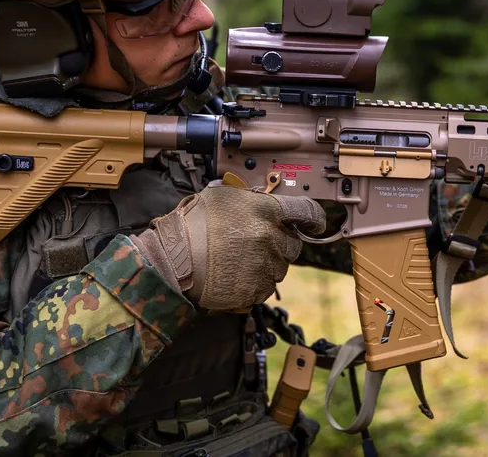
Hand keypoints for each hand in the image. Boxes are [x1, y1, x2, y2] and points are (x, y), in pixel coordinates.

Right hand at [131, 184, 321, 311]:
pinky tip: (235, 275)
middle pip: (293, 244)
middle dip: (280, 243)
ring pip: (280, 267)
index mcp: (266, 211)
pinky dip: (255, 282)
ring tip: (239, 260)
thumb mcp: (223, 196)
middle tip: (256, 243)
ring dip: (267, 264)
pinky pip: (266, 286)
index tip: (314, 223)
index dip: (313, 218)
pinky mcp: (256, 290)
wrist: (173, 259)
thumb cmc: (193, 224)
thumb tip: (266, 202)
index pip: (307, 213)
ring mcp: (265, 266)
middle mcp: (271, 238)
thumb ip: (252, 199)